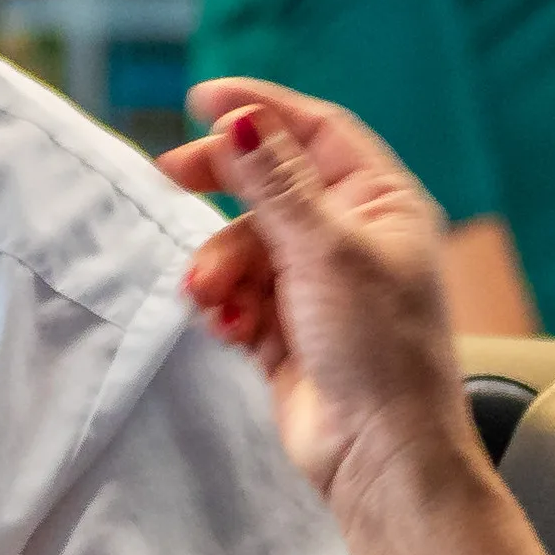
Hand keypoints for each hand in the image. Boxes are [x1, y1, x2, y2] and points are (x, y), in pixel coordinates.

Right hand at [155, 77, 480, 529]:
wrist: (379, 454)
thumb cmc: (378, 349)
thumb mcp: (325, 250)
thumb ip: (275, 182)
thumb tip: (241, 118)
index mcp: (382, 203)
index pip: (316, 131)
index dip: (261, 111)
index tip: (201, 100)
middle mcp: (351, 236)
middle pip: (270, 183)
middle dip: (223, 185)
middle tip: (172, 175)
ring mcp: (317, 283)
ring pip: (245, 243)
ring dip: (221, 265)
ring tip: (215, 298)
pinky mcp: (285, 328)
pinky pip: (238, 294)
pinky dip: (227, 305)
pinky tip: (231, 329)